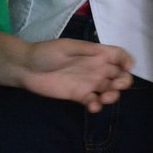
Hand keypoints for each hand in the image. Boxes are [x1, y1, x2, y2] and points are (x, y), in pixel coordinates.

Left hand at [19, 38, 134, 112]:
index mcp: (95, 53)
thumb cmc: (47, 52)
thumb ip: (89, 50)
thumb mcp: (69, 46)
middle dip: (123, 82)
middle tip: (115, 86)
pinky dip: (97, 106)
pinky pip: (94, 102)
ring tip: (104, 98)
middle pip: (119, 75)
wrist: (26, 68)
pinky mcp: (79, 96)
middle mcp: (95, 68)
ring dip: (113, 95)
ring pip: (110, 91)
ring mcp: (88, 83)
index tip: (127, 68)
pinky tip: (92, 106)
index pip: (118, 56)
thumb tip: (111, 56)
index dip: (127, 61)